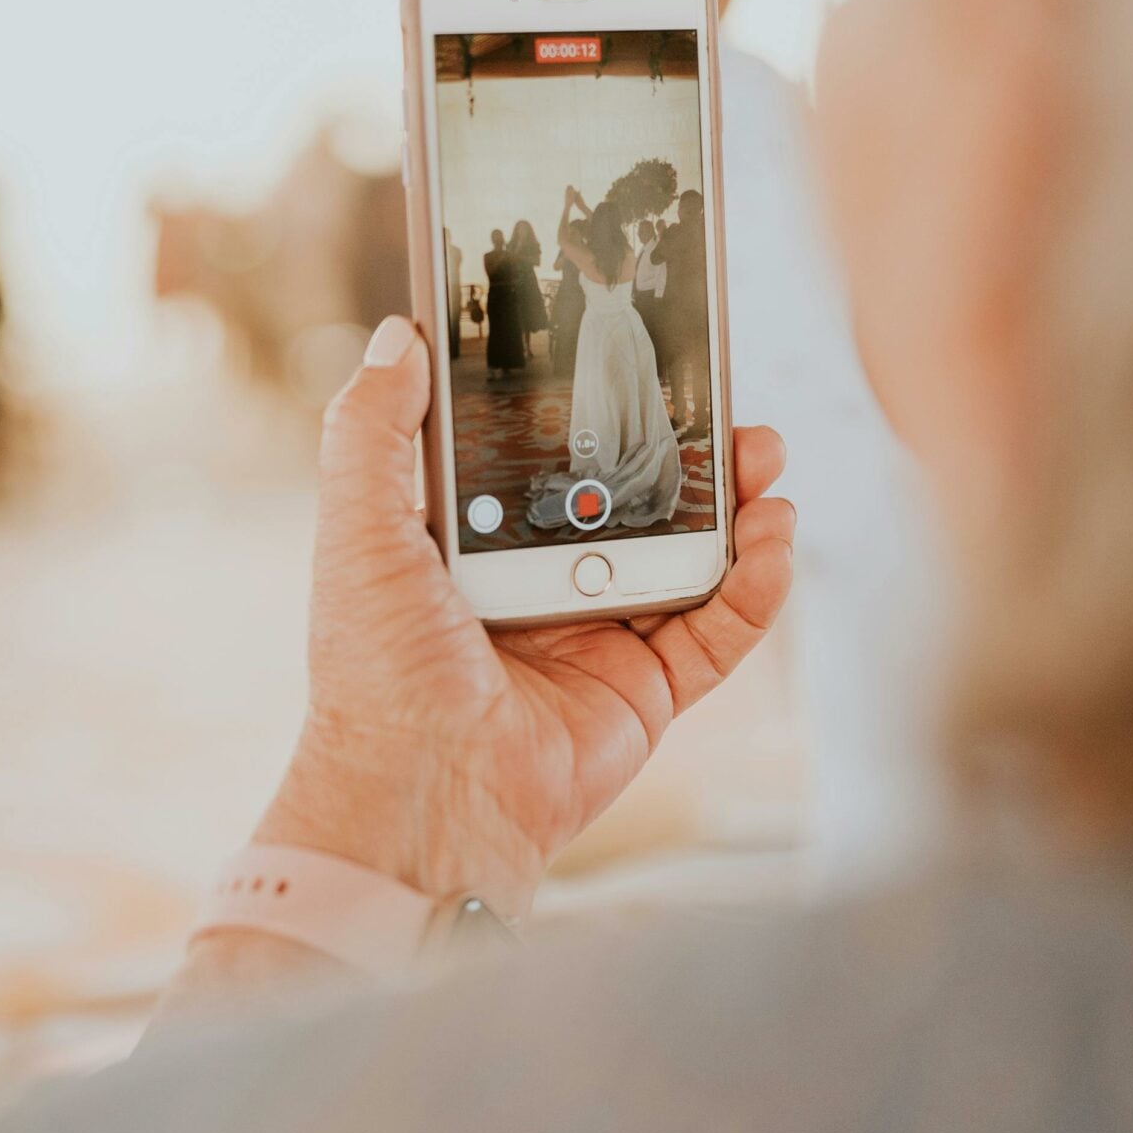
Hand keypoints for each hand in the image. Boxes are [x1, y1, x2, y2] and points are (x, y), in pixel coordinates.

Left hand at [256, 317, 793, 918]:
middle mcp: (543, 585)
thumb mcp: (359, 530)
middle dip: (687, 449)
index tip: (636, 358)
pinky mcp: (647, 692)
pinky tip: (774, 540)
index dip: (595, 409)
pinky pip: (718, 630)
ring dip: (737, 504)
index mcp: (476, 544)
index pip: (548, 457)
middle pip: (634, 498)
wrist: (422, 795)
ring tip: (763, 456)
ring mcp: (601, 638)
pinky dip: (757, 586)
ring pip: (690, 556)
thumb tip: (398, 336)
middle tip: (723, 403)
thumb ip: (372, 430)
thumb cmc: (377, 671)